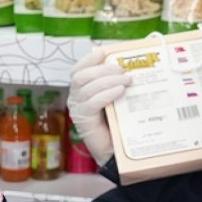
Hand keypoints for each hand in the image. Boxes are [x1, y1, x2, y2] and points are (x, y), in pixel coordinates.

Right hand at [67, 49, 130, 165]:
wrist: (115, 148)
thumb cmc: (115, 120)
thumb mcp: (114, 97)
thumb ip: (114, 83)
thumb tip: (126, 66)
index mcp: (80, 89)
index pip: (78, 70)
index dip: (88, 59)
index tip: (102, 52)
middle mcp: (75, 98)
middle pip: (82, 76)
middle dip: (102, 69)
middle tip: (122, 70)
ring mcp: (78, 109)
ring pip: (87, 88)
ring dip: (108, 80)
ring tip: (126, 80)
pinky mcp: (84, 120)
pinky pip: (92, 103)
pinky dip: (107, 94)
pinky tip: (120, 91)